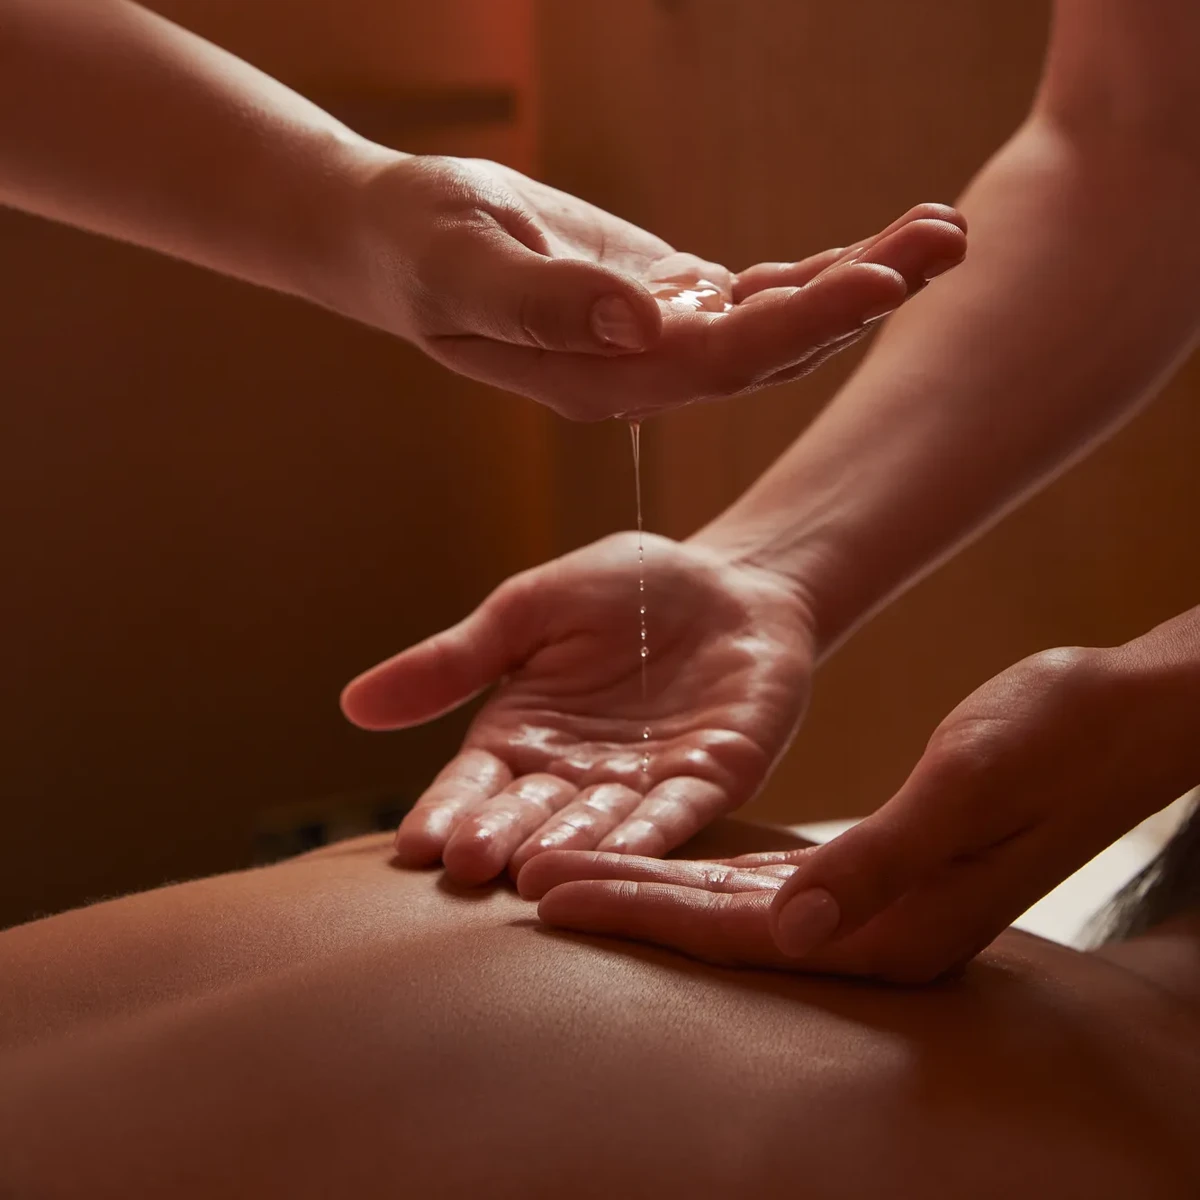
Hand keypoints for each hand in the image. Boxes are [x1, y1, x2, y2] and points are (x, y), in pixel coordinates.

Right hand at [337, 154, 966, 419]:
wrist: (397, 240)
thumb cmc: (418, 249)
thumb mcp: (465, 267)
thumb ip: (545, 304)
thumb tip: (643, 322)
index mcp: (602, 380)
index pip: (720, 364)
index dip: (799, 328)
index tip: (876, 281)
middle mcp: (643, 372)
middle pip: (772, 350)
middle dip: (859, 300)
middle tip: (948, 244)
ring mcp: (658, 340)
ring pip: (775, 322)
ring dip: (856, 281)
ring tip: (939, 232)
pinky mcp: (663, 301)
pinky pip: (754, 294)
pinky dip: (813, 271)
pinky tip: (874, 247)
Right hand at [340, 534, 815, 883]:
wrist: (729, 578)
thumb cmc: (624, 589)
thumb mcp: (527, 611)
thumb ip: (455, 661)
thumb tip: (352, 704)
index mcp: (521, 737)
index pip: (473, 785)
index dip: (447, 811)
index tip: (415, 844)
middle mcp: (574, 775)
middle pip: (528, 816)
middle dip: (499, 840)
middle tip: (468, 866)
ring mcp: (642, 785)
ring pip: (598, 827)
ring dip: (568, 851)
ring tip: (532, 876)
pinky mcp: (710, 781)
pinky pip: (676, 814)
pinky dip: (648, 838)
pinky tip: (621, 858)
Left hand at [520, 637, 1199, 982]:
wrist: (1114, 720)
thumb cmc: (1052, 740)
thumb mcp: (968, 784)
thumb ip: (881, 860)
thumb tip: (791, 929)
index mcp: (892, 926)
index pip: (735, 932)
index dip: (638, 912)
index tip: (551, 894)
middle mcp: (873, 930)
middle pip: (716, 926)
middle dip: (622, 902)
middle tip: (527, 885)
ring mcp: (872, 905)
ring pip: (733, 903)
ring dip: (651, 885)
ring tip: (568, 870)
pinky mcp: (872, 871)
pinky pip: (766, 878)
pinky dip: (702, 868)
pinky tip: (658, 857)